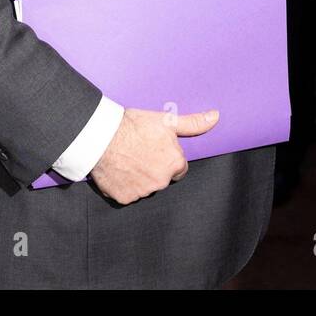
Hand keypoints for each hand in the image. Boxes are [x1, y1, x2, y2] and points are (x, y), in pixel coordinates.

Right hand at [89, 107, 218, 205]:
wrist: (101, 137)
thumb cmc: (134, 126)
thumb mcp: (167, 121)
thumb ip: (193, 123)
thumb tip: (215, 117)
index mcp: (174, 164)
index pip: (179, 168)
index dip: (168, 158)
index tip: (156, 150)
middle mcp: (161, 182)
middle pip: (162, 178)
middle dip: (154, 168)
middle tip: (140, 153)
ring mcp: (142, 192)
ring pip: (146, 187)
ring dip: (140, 178)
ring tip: (128, 160)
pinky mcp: (124, 198)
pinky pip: (128, 194)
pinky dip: (124, 185)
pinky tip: (118, 170)